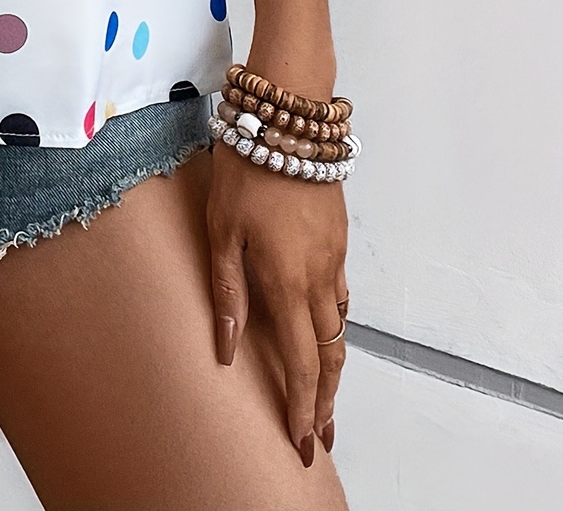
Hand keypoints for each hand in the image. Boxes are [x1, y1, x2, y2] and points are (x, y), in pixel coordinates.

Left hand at [206, 141, 347, 464]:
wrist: (287, 120)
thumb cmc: (246, 171)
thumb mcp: (221, 231)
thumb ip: (227, 292)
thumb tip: (229, 350)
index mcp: (287, 281)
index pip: (302, 362)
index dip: (302, 407)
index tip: (301, 441)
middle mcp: (319, 277)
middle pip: (330, 354)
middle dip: (325, 399)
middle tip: (318, 434)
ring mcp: (334, 257)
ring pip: (340, 327)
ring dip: (332, 366)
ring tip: (321, 396)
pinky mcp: (338, 239)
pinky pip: (341, 295)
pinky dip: (335, 326)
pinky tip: (323, 330)